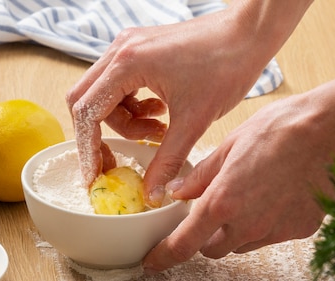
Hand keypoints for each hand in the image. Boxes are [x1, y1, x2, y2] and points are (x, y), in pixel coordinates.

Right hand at [66, 7, 280, 203]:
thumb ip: (167, 160)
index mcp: (127, 63)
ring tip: (158, 131)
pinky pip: (120, 85)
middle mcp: (120, 50)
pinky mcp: (139, 50)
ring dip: (123, 121)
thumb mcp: (193, 121)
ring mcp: (128, 47)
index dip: (89, 147)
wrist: (250, 33)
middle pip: (85, 101)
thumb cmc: (226, 66)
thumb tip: (151, 194)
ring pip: (103, 95)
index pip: (88, 112)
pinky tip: (160, 113)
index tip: (95, 174)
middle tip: (116, 160)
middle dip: (98, 134)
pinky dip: (133, 107)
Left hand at [142, 82, 334, 271]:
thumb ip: (200, 177)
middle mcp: (247, 225)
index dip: (164, 257)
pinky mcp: (300, 231)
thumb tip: (176, 193)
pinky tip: (275, 196)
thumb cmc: (281, 129)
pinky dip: (264, 224)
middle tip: (211, 210)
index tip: (153, 262)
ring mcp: (275, 231)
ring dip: (234, 231)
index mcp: (222, 202)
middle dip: (205, 236)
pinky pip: (270, 236)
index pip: (184, 244)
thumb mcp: (229, 146)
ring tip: (249, 195)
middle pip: (212, 250)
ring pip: (241, 245)